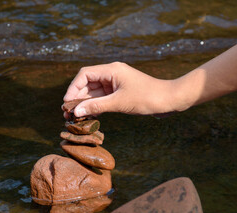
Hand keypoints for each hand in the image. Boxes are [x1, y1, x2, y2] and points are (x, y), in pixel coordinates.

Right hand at [63, 62, 185, 117]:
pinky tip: (90, 116)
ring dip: (86, 103)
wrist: (170, 100)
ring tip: (76, 117)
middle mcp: (113, 74)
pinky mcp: (122, 93)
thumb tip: (76, 112)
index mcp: (112, 70)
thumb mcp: (120, 103)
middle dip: (78, 98)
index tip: (67, 103)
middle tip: (68, 114)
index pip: (85, 74)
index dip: (73, 88)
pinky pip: (104, 98)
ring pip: (96, 92)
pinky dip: (97, 106)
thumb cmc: (147, 98)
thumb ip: (97, 106)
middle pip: (88, 83)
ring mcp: (117, 84)